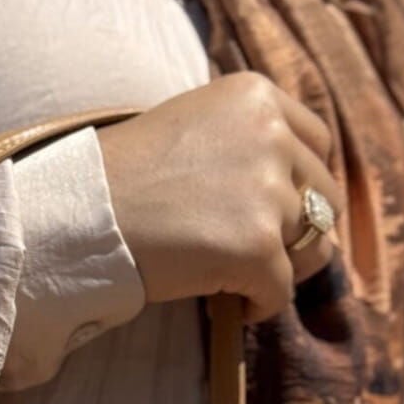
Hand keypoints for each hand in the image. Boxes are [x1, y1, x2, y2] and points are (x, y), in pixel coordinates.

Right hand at [96, 74, 339, 323]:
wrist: (80, 215)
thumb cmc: (121, 178)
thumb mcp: (192, 126)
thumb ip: (244, 140)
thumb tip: (293, 187)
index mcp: (255, 97)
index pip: (318, 144)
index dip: (300, 184)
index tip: (273, 212)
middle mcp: (271, 135)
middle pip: (323, 197)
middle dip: (295, 231)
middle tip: (252, 253)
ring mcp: (267, 192)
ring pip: (314, 246)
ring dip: (283, 268)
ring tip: (241, 277)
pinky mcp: (256, 247)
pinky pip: (282, 292)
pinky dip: (260, 306)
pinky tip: (230, 306)